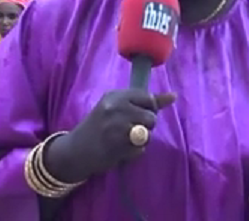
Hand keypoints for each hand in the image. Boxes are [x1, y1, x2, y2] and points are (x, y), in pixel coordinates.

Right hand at [45, 89, 175, 182]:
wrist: (75, 150)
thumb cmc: (98, 126)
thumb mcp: (116, 108)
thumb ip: (144, 102)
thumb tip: (173, 96)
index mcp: (114, 95)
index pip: (147, 97)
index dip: (148, 109)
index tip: (137, 114)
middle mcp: (115, 108)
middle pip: (151, 117)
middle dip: (146, 126)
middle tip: (129, 129)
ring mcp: (116, 127)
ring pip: (148, 134)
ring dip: (141, 140)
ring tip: (124, 140)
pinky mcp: (117, 145)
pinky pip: (141, 149)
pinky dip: (134, 152)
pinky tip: (120, 150)